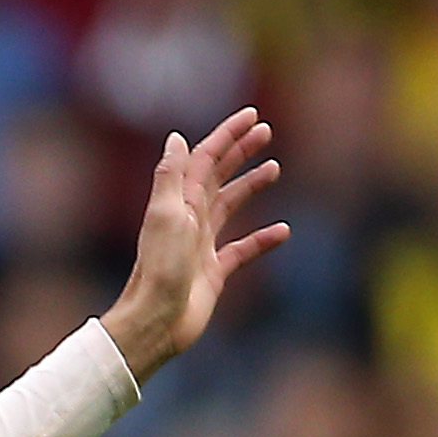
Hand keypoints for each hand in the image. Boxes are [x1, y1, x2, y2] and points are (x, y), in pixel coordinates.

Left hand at [97, 107, 288, 378]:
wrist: (155, 320)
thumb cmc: (159, 270)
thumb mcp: (165, 216)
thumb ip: (170, 178)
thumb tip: (176, 138)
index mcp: (178, 203)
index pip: (205, 159)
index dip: (227, 135)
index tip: (252, 116)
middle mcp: (188, 219)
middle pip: (218, 176)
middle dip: (240, 152)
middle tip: (266, 132)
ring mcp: (201, 246)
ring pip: (229, 207)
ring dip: (250, 186)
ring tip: (273, 168)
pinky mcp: (213, 273)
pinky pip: (241, 250)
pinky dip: (261, 240)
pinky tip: (282, 231)